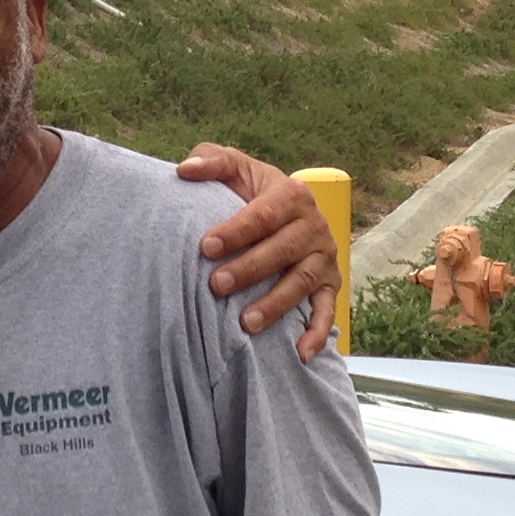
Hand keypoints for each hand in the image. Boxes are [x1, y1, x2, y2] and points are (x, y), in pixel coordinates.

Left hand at [178, 146, 341, 361]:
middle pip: (283, 250)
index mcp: (292, 194)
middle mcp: (314, 225)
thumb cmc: (249, 190)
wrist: (284, 208)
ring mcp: (324, 257)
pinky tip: (299, 354)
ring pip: (302, 282)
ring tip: (246, 323)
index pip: (264, 215)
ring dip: (276, 304)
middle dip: (250, 269)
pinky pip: (326, 310)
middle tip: (217, 285)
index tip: (205, 247)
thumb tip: (185, 170)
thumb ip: (211, 161)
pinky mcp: (330, 284)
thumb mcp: (234, 167)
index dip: (236, 231)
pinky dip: (317, 333)